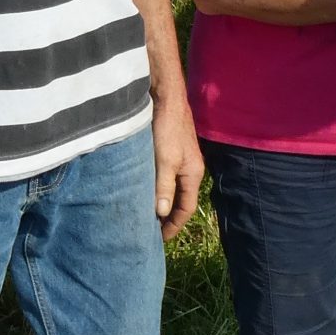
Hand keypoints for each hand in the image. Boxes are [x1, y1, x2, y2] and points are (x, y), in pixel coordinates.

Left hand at [151, 85, 203, 239]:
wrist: (164, 95)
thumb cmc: (167, 127)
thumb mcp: (165, 159)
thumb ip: (164, 186)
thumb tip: (161, 214)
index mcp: (193, 174)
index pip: (186, 209)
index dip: (173, 225)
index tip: (159, 239)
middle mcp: (189, 168)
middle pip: (180, 200)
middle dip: (167, 217)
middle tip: (150, 231)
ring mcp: (180, 158)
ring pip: (171, 188)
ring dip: (160, 202)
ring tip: (145, 214)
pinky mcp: (169, 149)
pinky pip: (164, 176)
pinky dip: (155, 187)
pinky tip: (142, 189)